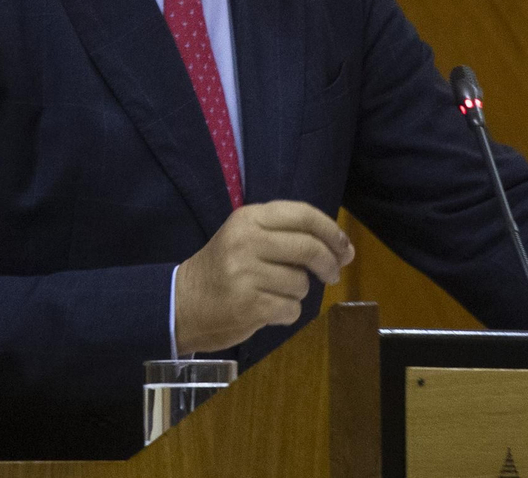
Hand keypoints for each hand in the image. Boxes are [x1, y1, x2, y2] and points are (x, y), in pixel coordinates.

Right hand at [173, 200, 354, 353]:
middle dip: (329, 264)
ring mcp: (245, 274)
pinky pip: (291, 309)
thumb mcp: (246, 236)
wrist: (182, 303)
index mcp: (248, 218)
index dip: (332, 231)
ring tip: (275, 292)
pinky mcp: (248, 305)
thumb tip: (342, 249)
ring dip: (298, 292)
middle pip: (309, 248)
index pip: (304, 215)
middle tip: (332, 274)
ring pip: (301, 283)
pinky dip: (287, 313)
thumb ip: (288, 234)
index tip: (346, 248)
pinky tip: (267, 309)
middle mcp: (246, 241)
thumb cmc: (223, 268)